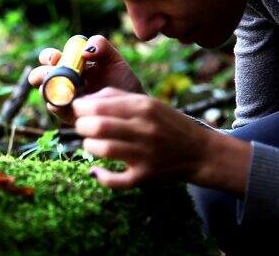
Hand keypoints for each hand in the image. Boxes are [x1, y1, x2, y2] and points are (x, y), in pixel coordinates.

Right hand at [28, 35, 142, 123]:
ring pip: (43, 91)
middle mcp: (62, 81)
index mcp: (70, 65)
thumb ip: (101, 46)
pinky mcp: (67, 114)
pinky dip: (56, 102)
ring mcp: (63, 98)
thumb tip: (85, 51)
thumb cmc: (122, 82)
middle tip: (53, 73)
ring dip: (47, 87)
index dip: (49, 56)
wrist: (132, 107)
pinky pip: (54, 107)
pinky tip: (69, 99)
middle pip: (39, 74)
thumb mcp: (114, 59)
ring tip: (63, 86)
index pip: (51, 57)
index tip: (57, 57)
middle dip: (41, 72)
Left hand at [73, 87, 251, 192]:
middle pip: (97, 127)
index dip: (80, 109)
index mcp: (143, 107)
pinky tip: (96, 169)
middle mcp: (144, 130)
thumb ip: (116, 97)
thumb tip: (84, 101)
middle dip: (81, 126)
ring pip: (103, 150)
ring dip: (89, 146)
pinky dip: (100, 176)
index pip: (99, 106)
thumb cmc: (167, 124)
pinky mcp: (145, 176)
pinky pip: (115, 180)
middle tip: (83, 127)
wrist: (199, 152)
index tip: (78, 111)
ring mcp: (145, 154)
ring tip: (92, 144)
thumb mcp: (147, 103)